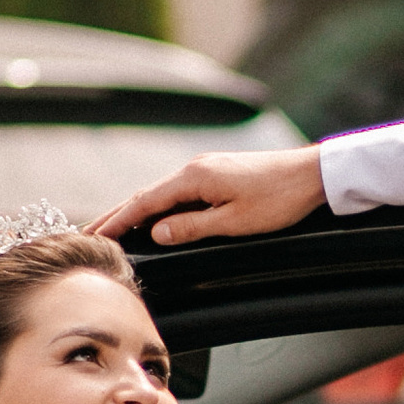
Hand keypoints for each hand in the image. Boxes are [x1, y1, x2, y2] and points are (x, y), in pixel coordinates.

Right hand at [93, 143, 325, 248]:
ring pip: (162, 193)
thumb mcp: (234, 222)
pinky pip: (179, 191)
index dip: (118, 221)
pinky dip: (159, 206)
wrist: (312, 174)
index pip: (145, 202)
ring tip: (114, 228)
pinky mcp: (218, 173)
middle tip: (91, 233)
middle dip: (118, 215)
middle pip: (147, 195)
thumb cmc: (278, 199)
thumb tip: (157, 233)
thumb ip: (192, 227)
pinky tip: (154, 217)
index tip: (95, 236)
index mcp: (194, 177)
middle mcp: (195, 168)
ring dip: (137, 211)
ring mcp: (206, 168)